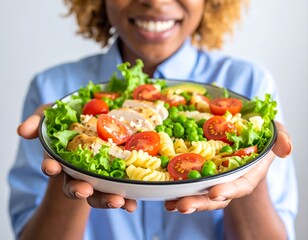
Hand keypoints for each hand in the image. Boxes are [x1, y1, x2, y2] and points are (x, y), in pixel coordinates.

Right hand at [17, 104, 137, 211]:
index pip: (53, 167)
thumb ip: (38, 121)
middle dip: (79, 190)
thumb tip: (23, 130)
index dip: (50, 168)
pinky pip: (120, 190)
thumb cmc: (71, 119)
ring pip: (98, 193)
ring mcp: (98, 176)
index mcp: (62, 158)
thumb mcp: (52, 114)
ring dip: (106, 200)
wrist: (98, 119)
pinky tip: (132, 204)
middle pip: (76, 187)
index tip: (51, 168)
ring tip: (118, 202)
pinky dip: (127, 199)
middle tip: (84, 191)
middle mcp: (79, 172)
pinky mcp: (116, 176)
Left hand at [164, 121, 291, 212]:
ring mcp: (213, 179)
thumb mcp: (273, 132)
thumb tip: (285, 149)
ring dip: (185, 200)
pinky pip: (188, 184)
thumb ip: (281, 139)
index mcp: (247, 173)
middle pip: (215, 197)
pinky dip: (176, 191)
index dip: (228, 190)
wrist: (240, 139)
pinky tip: (165, 197)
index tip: (215, 192)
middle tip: (184, 205)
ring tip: (171, 205)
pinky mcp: (199, 174)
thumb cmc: (257, 137)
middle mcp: (228, 181)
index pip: (239, 186)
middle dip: (200, 203)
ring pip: (199, 194)